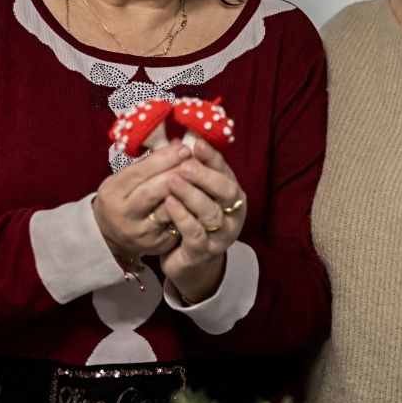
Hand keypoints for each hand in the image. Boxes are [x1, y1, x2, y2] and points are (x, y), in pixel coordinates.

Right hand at [92, 141, 192, 260]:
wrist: (111, 235)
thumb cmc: (123, 197)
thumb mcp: (124, 178)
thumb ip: (147, 163)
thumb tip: (177, 144)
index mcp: (113, 193)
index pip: (139, 173)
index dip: (163, 159)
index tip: (183, 148)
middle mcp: (124, 215)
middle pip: (152, 192)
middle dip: (177, 174)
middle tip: (195, 161)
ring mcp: (142, 232)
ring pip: (169, 211)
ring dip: (188, 192)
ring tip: (202, 177)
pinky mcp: (159, 244)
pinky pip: (179, 224)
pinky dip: (191, 209)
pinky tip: (203, 196)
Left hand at [159, 139, 247, 302]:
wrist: (191, 261)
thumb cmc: (192, 219)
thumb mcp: (194, 192)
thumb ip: (189, 170)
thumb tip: (176, 141)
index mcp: (231, 193)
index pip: (225, 171)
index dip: (212, 157)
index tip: (196, 144)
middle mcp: (232, 213)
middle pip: (226, 191)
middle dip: (205, 176)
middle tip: (185, 165)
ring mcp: (221, 234)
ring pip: (211, 213)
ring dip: (191, 195)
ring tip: (172, 181)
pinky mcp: (204, 252)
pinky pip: (195, 234)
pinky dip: (182, 217)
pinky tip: (169, 204)